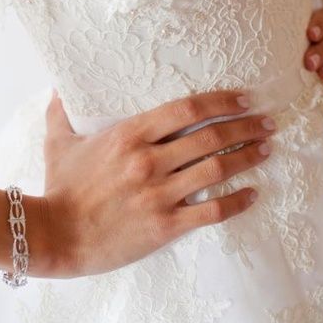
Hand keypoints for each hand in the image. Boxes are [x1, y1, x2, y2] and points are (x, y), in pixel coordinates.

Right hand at [40, 89, 277, 278]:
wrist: (55, 236)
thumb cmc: (60, 188)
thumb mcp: (59, 143)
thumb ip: (62, 111)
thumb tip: (58, 86)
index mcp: (130, 135)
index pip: (188, 108)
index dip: (222, 101)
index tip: (245, 98)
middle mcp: (149, 161)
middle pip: (211, 136)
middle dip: (246, 126)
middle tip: (268, 123)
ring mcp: (159, 194)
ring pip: (217, 169)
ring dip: (247, 157)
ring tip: (267, 149)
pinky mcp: (164, 225)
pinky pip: (211, 212)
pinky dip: (237, 202)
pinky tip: (253, 195)